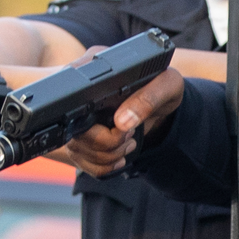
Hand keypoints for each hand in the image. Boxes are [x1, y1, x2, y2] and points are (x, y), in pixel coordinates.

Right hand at [64, 68, 186, 177]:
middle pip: (74, 132)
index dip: (96, 122)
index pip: (72, 101)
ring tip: (128, 143)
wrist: (163, 104)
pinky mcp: (80, 139)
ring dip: (107, 157)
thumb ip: (147, 99)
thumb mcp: (166, 86)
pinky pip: (81, 162)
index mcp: (92, 71)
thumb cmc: (163, 87)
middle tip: (130, 134)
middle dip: (107, 143)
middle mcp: (77, 94)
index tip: (123, 126)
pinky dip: (102, 167)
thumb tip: (122, 121)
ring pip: (76, 151)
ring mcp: (75, 119)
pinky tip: (118, 156)